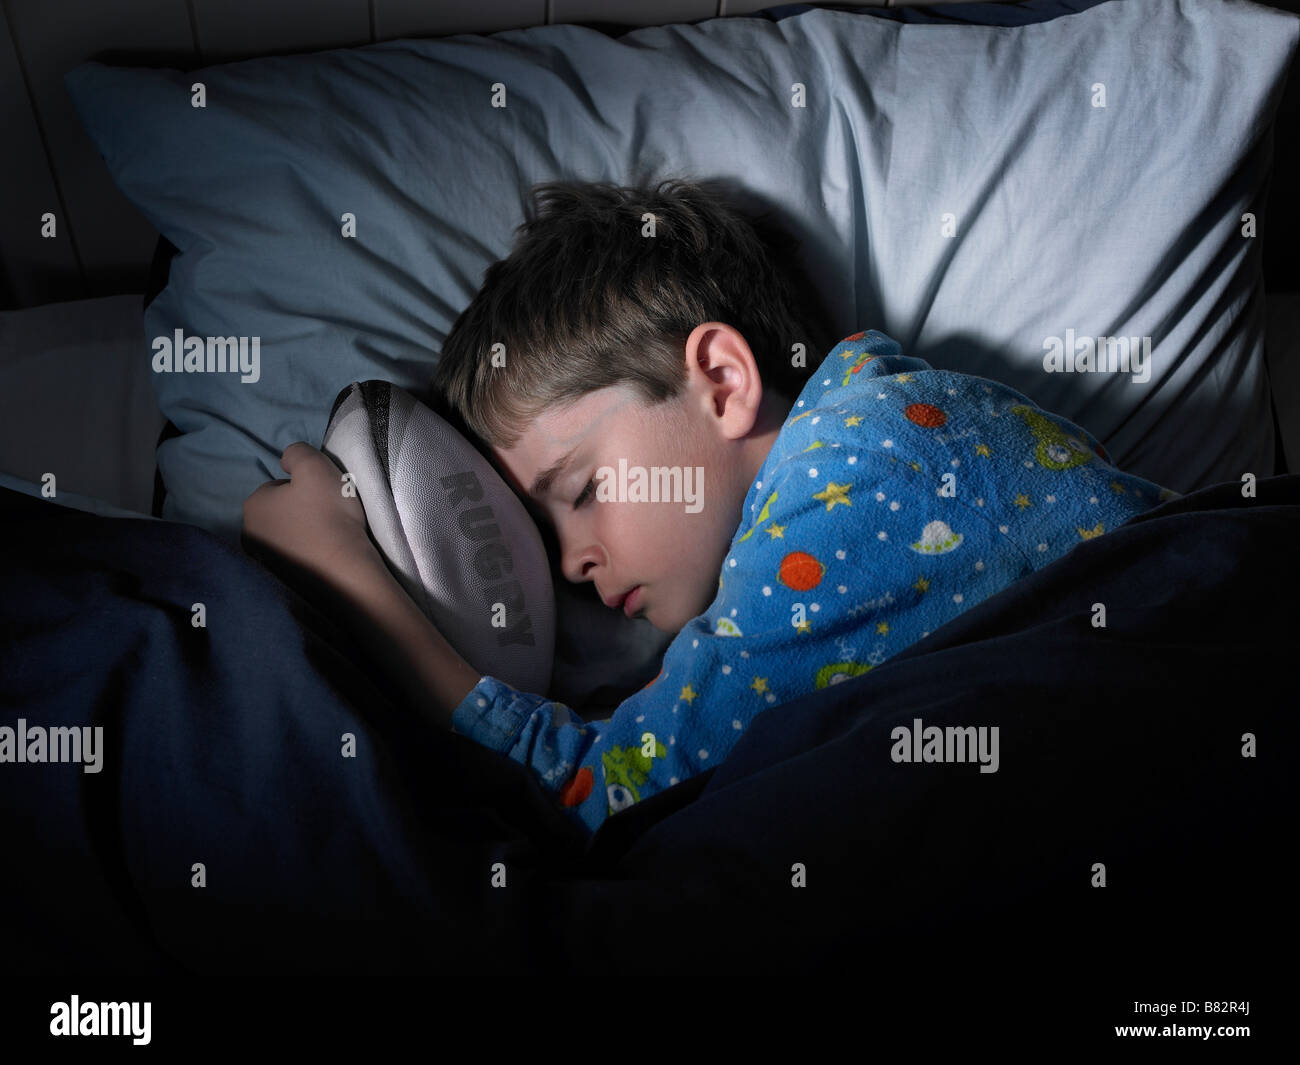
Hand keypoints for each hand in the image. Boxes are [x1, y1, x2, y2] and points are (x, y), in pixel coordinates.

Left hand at [241, 442, 373, 582]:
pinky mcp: (279, 580)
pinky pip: (293, 556)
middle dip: (300, 510)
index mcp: (253, 505)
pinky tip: (324, 554)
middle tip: (328, 516)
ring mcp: (262, 560)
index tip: (324, 498)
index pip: (279, 486)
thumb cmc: (329, 515)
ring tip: (328, 536)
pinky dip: (306, 553)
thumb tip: (286, 460)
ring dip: (303, 531)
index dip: (305, 488)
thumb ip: (296, 452)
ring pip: (287, 533)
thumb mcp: (315, 467)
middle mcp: (248, 533)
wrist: (345, 572)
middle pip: (281, 510)